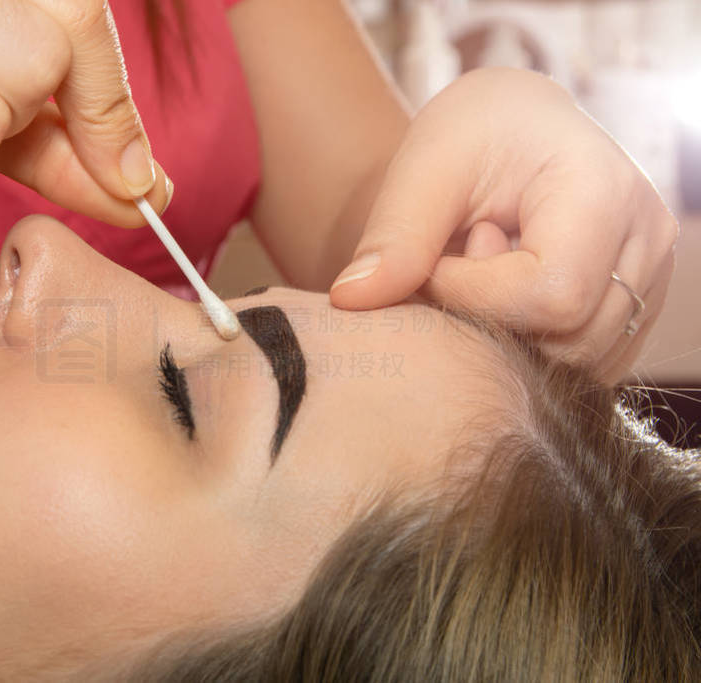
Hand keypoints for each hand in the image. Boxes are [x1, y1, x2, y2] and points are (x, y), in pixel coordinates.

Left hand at [329, 68, 677, 383]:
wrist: (514, 129)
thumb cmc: (470, 137)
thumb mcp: (424, 170)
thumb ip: (393, 239)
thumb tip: (349, 301)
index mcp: (604, 191)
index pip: (552, 296)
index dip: (474, 297)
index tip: (435, 262)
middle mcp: (647, 239)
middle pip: (569, 340)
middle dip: (490, 320)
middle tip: (460, 262)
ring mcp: (652, 278)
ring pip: (578, 363)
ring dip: (511, 335)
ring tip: (487, 272)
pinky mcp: (637, 307)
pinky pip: (585, 365)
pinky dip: (534, 346)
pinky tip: (508, 297)